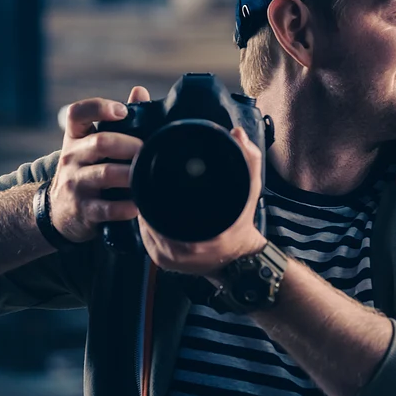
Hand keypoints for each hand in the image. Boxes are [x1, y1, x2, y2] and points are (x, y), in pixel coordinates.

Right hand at [47, 86, 150, 242]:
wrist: (59, 211)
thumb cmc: (86, 170)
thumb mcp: (93, 144)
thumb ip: (117, 121)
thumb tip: (140, 91)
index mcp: (76, 138)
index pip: (78, 114)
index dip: (99, 108)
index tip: (122, 111)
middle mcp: (71, 157)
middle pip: (100, 143)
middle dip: (129, 145)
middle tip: (147, 150)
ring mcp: (75, 184)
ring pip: (105, 174)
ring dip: (131, 174)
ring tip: (149, 174)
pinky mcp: (83, 210)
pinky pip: (107, 207)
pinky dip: (126, 207)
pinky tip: (139, 205)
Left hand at [137, 125, 266, 277]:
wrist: (239, 260)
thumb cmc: (241, 225)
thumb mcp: (250, 190)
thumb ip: (249, 160)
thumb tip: (238, 135)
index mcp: (202, 234)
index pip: (165, 205)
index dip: (161, 188)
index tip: (163, 176)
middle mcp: (181, 250)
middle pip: (152, 212)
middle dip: (153, 196)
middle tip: (158, 182)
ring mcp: (168, 257)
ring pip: (146, 224)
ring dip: (149, 209)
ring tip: (155, 195)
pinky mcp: (161, 261)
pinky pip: (146, 236)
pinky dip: (149, 223)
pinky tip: (156, 212)